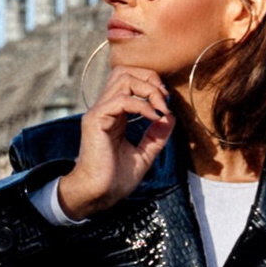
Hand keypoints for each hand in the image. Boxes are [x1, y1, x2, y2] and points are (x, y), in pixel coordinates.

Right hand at [54, 65, 174, 218]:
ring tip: (160, 108)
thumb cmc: (115, 179)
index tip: (166, 103)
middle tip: (164, 100)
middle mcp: (104, 108)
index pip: (129, 79)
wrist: (98, 195)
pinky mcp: (95, 120)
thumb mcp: (144, 154)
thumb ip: (156, 135)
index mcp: (113, 114)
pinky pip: (121, 100)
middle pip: (124, 71)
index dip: (150, 84)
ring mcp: (98, 112)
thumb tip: (170, 116)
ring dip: (147, 89)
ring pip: (123, 79)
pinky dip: (142, 105)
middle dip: (149, 79)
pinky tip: (153, 118)